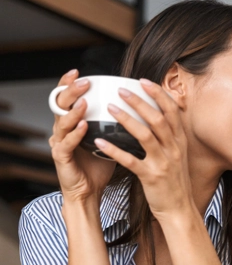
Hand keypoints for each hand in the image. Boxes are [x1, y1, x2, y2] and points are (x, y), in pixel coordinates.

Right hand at [49, 70, 115, 201]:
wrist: (89, 192)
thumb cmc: (99, 166)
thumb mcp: (109, 140)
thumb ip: (115, 123)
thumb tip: (138, 107)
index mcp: (73, 124)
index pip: (68, 99)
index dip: (69, 85)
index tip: (79, 72)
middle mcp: (63, 131)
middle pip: (60, 105)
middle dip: (70, 91)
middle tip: (82, 81)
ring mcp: (60, 144)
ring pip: (62, 122)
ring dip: (73, 111)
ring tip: (84, 101)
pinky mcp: (61, 159)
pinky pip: (67, 144)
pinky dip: (75, 134)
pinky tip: (84, 126)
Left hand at [92, 79, 194, 218]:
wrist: (179, 209)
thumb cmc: (174, 182)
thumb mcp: (177, 156)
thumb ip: (169, 137)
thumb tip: (156, 117)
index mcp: (180, 142)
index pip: (172, 111)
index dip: (158, 94)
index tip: (144, 81)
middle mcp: (174, 149)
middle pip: (158, 119)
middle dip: (139, 102)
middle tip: (121, 90)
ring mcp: (163, 163)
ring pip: (145, 135)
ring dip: (126, 120)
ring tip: (109, 108)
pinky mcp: (151, 177)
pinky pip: (130, 160)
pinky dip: (113, 150)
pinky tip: (99, 141)